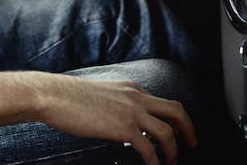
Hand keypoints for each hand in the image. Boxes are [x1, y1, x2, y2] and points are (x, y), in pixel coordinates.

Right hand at [0, 71, 195, 164]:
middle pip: (176, 110)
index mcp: (131, 88)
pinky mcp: (123, 128)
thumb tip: (122, 126)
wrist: (54, 95)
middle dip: (189, 128)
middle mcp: (136, 97)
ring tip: (172, 162)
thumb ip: (117, 106)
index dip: (173, 119)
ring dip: (174, 150)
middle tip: (192, 143)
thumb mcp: (102, 94)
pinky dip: (155, 161)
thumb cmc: (70, 97)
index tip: (177, 130)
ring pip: (168, 132)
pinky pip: (149, 148)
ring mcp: (132, 112)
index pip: (161, 102)